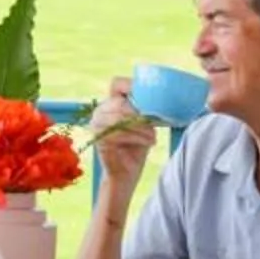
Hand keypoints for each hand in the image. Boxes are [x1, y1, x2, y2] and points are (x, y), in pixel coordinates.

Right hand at [86, 77, 155, 202]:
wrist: (125, 174)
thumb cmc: (136, 148)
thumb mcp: (143, 124)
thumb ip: (144, 110)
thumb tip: (163, 96)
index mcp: (110, 103)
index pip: (117, 84)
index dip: (132, 86)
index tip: (150, 99)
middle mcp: (99, 111)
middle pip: (121, 102)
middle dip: (140, 113)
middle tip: (155, 123)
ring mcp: (96, 125)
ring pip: (120, 118)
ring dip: (141, 127)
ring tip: (153, 136)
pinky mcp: (99, 139)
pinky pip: (119, 132)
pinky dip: (137, 137)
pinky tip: (149, 143)